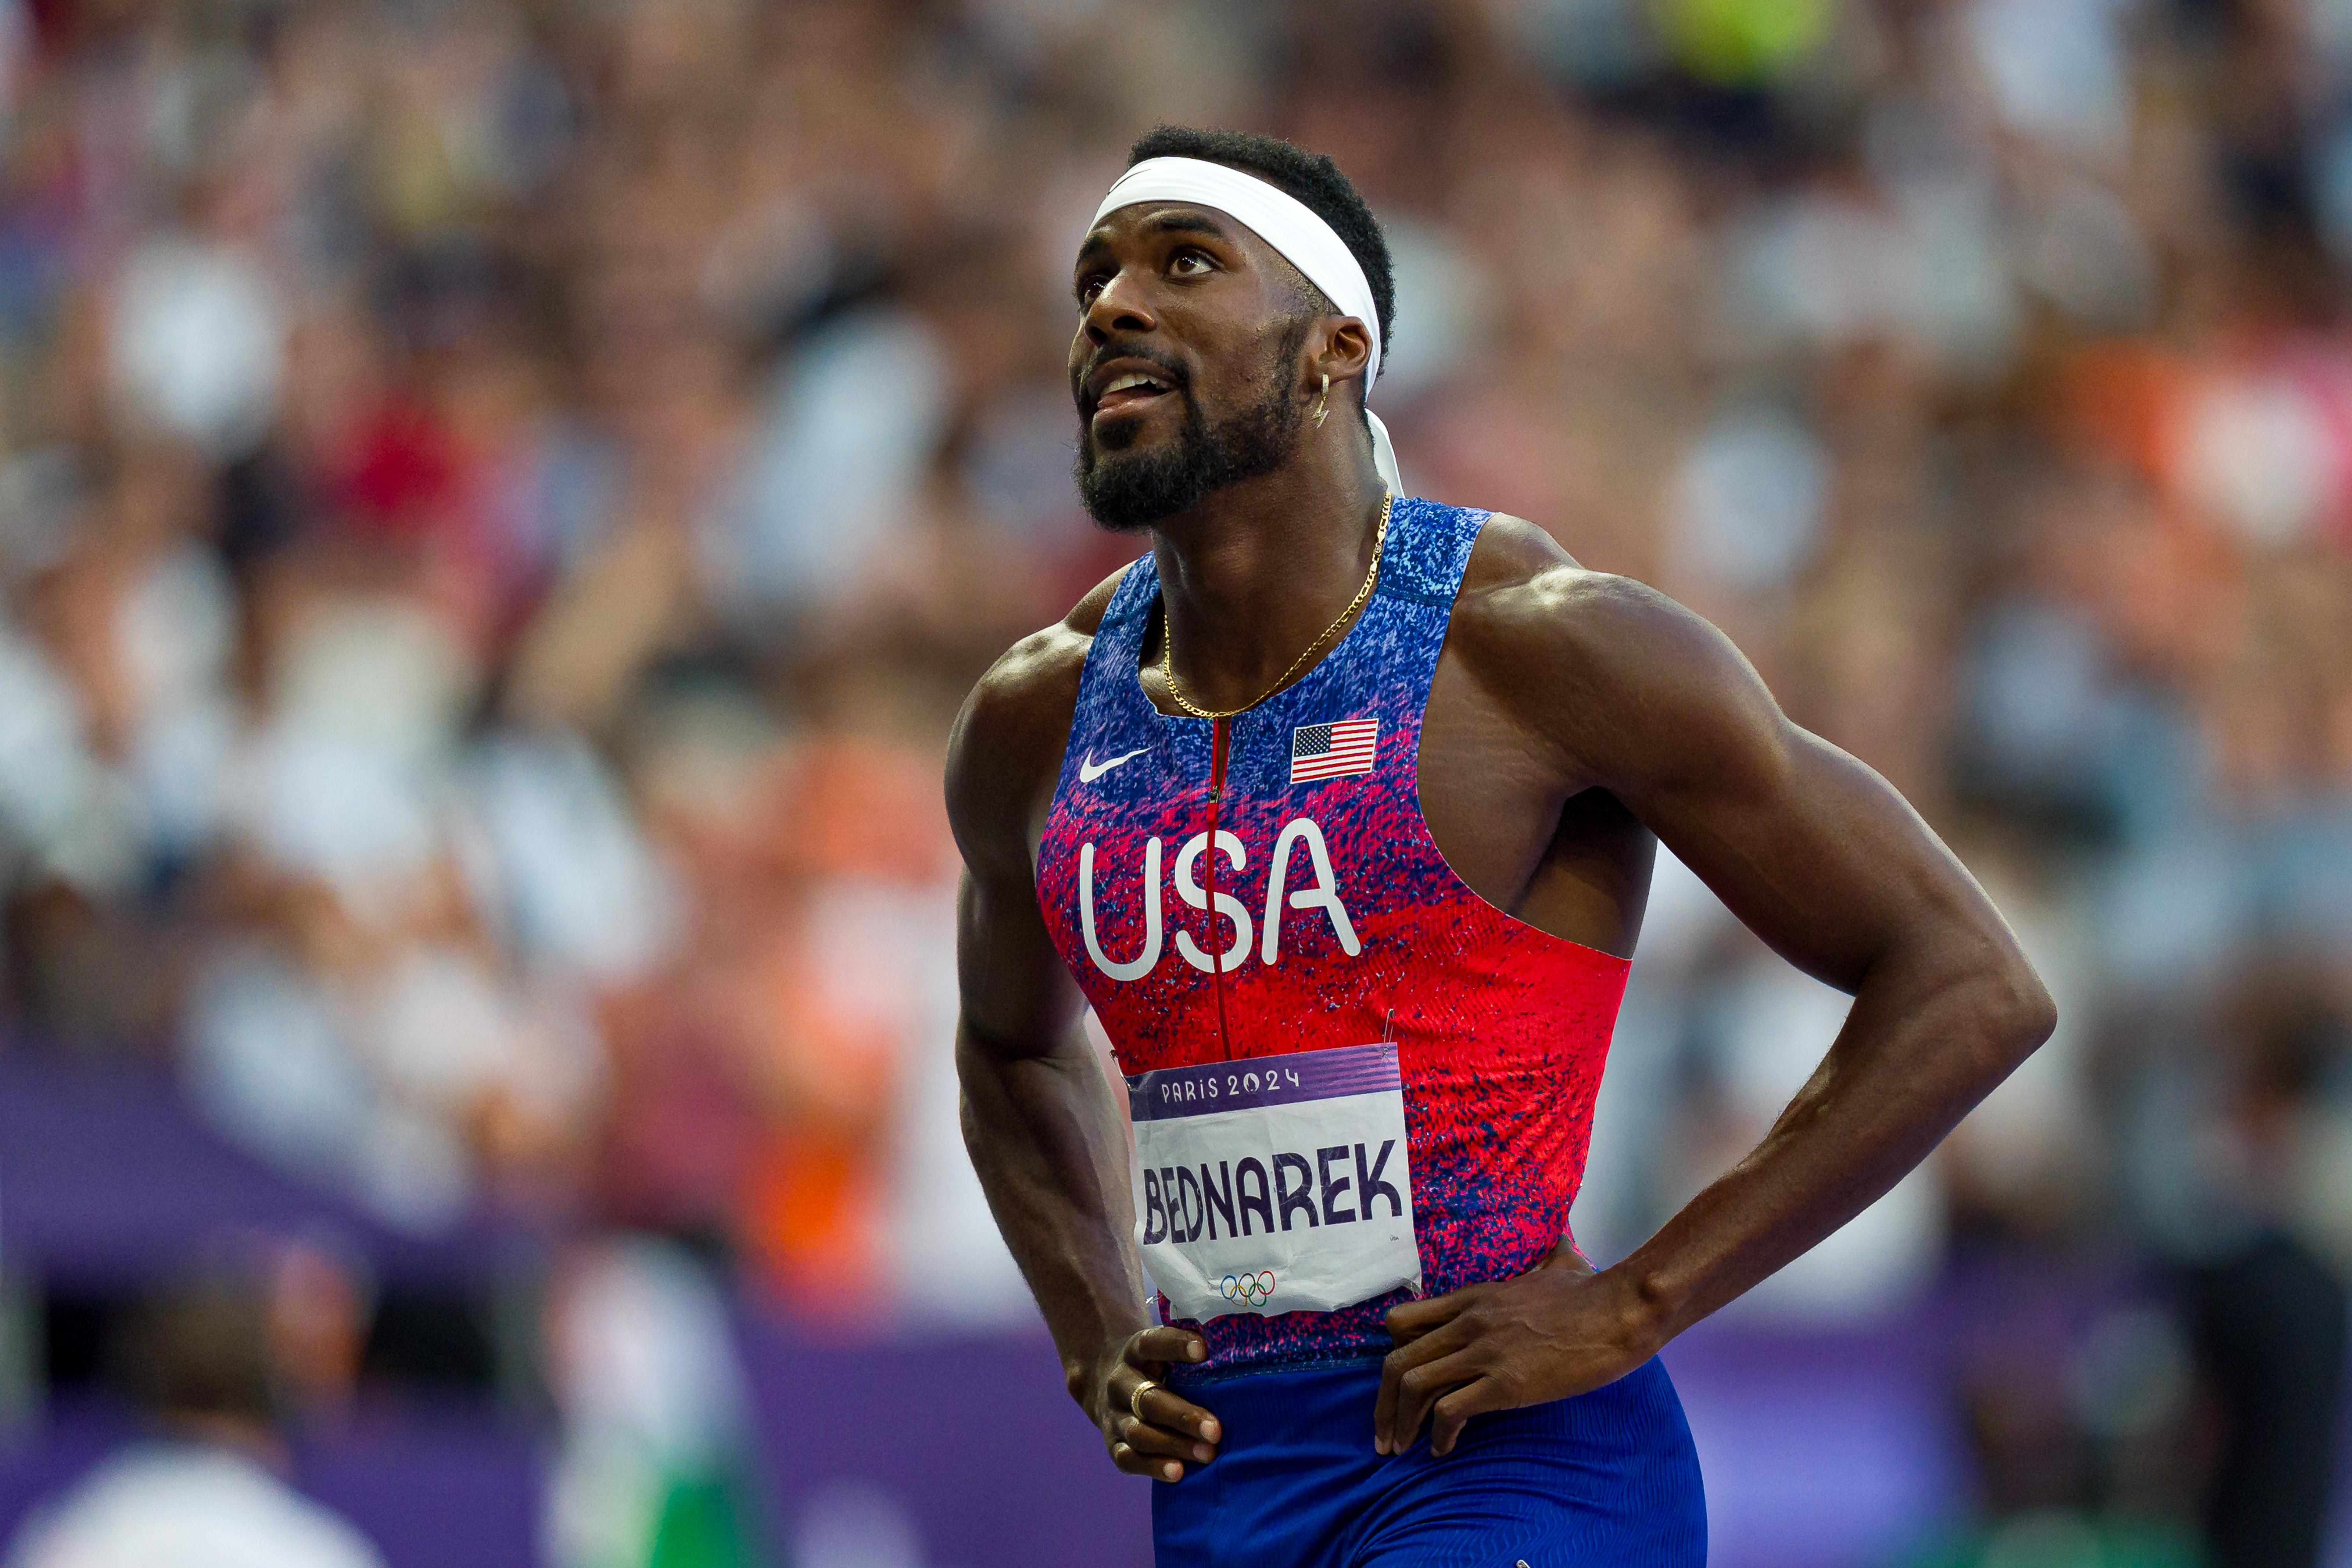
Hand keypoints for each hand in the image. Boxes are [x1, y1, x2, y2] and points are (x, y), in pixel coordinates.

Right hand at [1076, 1326, 1222, 1481]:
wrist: (1110, 1385)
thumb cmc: (1156, 1368)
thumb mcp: (1164, 1352)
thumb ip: (1190, 1356)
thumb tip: (1237, 1355)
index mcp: (1135, 1352)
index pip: (1151, 1344)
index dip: (1175, 1346)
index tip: (1204, 1351)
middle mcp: (1119, 1383)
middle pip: (1149, 1401)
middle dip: (1183, 1417)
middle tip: (1216, 1430)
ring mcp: (1114, 1416)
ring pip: (1139, 1434)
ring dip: (1174, 1446)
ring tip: (1208, 1454)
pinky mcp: (1113, 1444)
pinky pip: (1128, 1459)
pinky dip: (1152, 1467)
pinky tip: (1178, 1472)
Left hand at [1374, 1240, 1663, 1457]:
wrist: (1620, 1310)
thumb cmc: (1594, 1291)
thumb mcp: (1560, 1263)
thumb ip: (1550, 1253)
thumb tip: (1563, 1236)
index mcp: (1473, 1299)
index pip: (1403, 1322)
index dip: (1393, 1355)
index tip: (1396, 1384)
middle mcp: (1468, 1322)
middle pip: (1397, 1361)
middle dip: (1383, 1404)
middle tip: (1383, 1435)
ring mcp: (1484, 1352)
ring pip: (1413, 1385)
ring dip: (1401, 1423)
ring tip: (1402, 1449)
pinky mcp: (1504, 1383)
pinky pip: (1450, 1411)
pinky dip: (1439, 1436)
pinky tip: (1444, 1450)